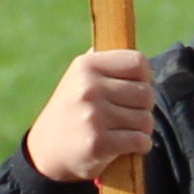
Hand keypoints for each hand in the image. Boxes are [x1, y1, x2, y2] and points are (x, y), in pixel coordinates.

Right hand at [28, 49, 154, 184]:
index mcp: (86, 66)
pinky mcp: (98, 142)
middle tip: (128, 115)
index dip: (143, 78)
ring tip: (124, 130)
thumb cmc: (72, 110)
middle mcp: (88, 87)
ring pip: (146, 119)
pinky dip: (140, 146)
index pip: (138, 62)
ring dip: (141, 129)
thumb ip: (103, 61)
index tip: (133, 89)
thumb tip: (127, 42)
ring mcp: (93, 115)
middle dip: (143, 108)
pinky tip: (126, 146)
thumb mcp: (79, 78)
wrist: (46, 151)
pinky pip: (140, 140)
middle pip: (146, 93)